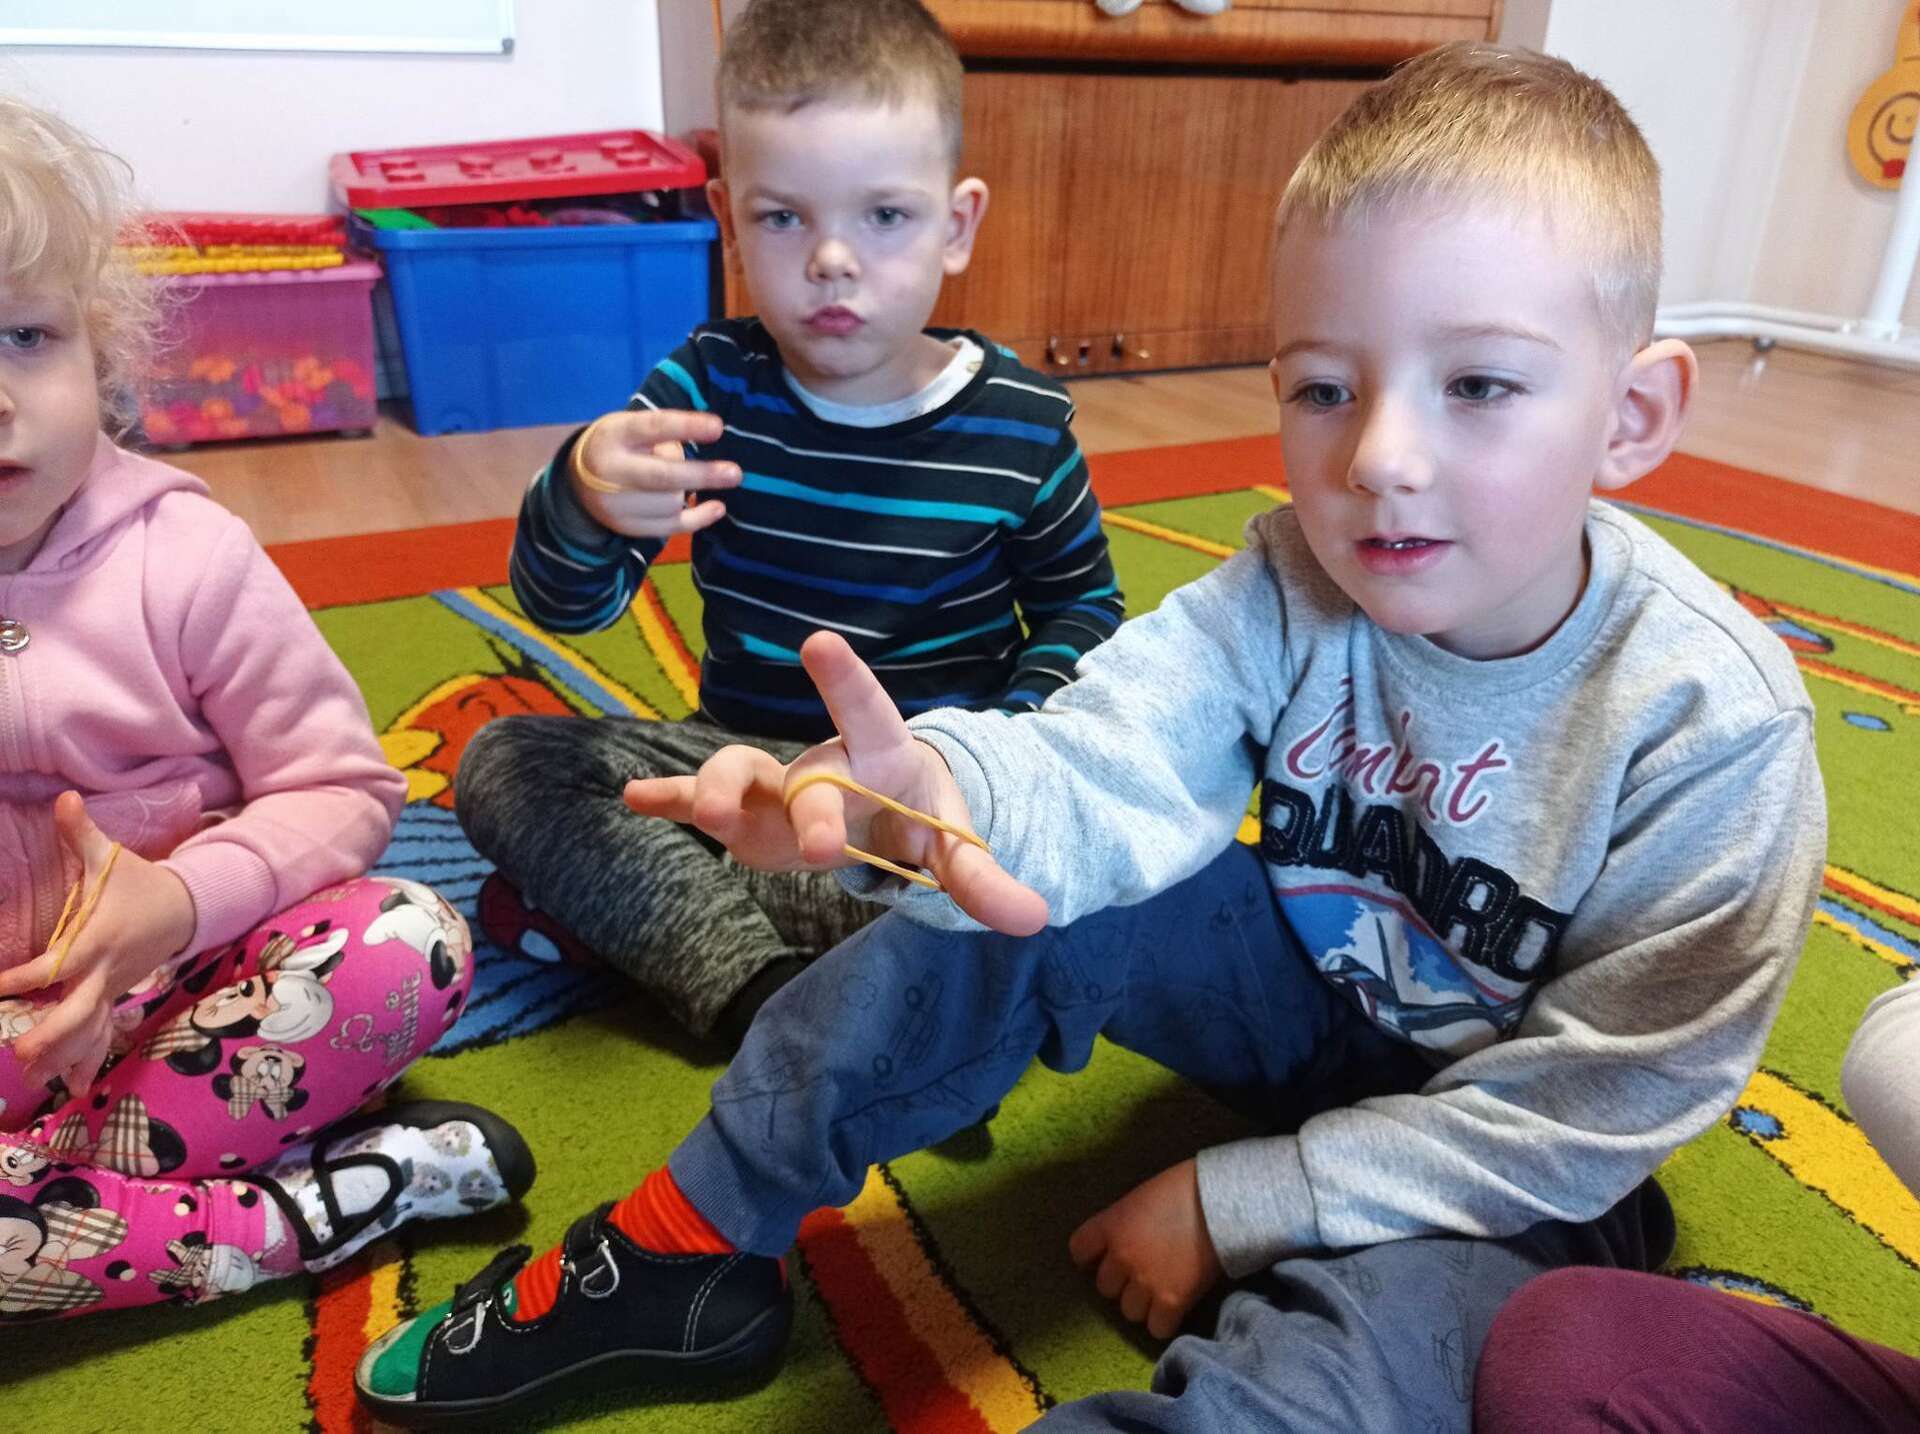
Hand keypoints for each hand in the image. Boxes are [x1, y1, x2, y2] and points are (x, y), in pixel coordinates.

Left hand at [0, 792, 195, 1095]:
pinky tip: (70, 1086)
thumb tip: (64, 798)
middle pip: (78, 1012)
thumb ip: (81, 833)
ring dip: (65, 1055)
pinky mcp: (116, 998)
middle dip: (51, 1034)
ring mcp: (112, 989)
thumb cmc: (140, 883)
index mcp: (96, 939)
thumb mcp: (112, 857)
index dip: (24, 977)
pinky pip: (102, 1034)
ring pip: (90, 1030)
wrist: (187, 908)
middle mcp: (104, 972)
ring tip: (37, 1076)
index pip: (56, 964)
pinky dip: (88, 1060)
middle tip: (21, 1052)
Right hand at [571, 408, 742, 538]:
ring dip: (690, 490)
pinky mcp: (626, 527)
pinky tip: (717, 508)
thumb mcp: (632, 426)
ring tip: (693, 479)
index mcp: (614, 435)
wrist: (578, 478)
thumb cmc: (621, 444)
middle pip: (662, 476)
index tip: (718, 427)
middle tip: (735, 473)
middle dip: (701, 475)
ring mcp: (615, 504)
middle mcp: (609, 470)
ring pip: (670, 503)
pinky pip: (671, 527)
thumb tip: (702, 457)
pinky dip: (699, 518)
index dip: (686, 427)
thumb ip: (664, 434)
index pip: (653, 428)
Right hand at [624, 631, 1048, 935]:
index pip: (869, 714)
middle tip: (824, 851)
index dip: (847, 681)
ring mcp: (774, 788)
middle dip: (808, 812)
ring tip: (702, 815)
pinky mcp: (744, 815)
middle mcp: (821, 765)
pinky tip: (633, 797)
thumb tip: (1035, 919)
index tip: (820, 643)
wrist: (883, 808)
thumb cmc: (917, 814)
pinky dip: (666, 799)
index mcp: (880, 756)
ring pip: (735, 774)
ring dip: (712, 790)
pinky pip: (695, 801)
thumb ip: (984, 879)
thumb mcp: (954, 844)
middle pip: (806, 779)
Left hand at [1068, 1159, 1224, 1339]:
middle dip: (1121, 1282)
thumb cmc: (1182, 1189)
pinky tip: (1175, 1307)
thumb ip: (1123, 1224)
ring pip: (1129, 1311)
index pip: (1079, 1250)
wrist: (1221, 1201)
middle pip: (1105, 1287)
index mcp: (1111, 1226)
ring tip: (1160, 1291)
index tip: (1102, 1258)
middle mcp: (1121, 1257)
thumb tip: (1121, 1242)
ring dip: (1142, 1304)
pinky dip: (1165, 1321)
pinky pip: (1157, 1328)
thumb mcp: (1139, 1198)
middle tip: (1142, 1273)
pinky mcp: (1172, 1301)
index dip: (1090, 1257)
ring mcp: (1145, 1281)